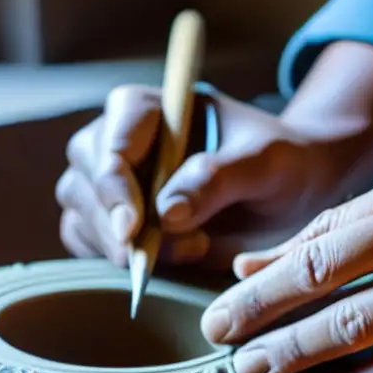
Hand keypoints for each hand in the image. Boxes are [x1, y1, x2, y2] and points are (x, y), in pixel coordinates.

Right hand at [55, 85, 348, 269]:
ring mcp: (113, 182)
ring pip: (80, 212)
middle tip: (174, 250)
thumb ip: (218, 178)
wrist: (292, 196)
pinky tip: (160, 265)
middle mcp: (121, 139)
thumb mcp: (266, 163)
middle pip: (85, 177)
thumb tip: (165, 213)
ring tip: (190, 251)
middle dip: (118, 222)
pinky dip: (110, 259)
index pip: (114, 134)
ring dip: (120, 244)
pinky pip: (86, 240)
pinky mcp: (114, 220)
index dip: (114, 181)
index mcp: (153, 108)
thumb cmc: (282, 164)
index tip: (133, 226)